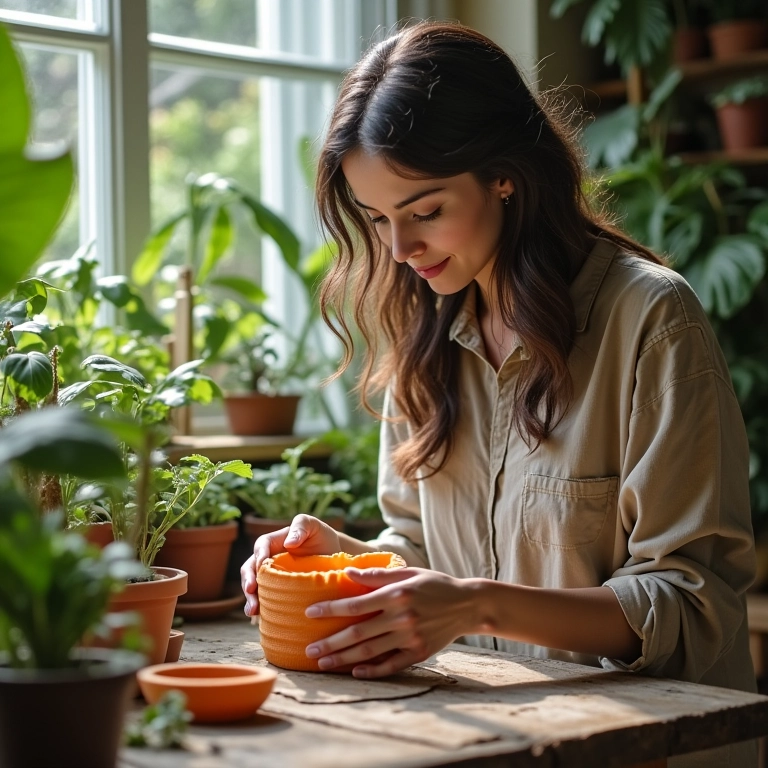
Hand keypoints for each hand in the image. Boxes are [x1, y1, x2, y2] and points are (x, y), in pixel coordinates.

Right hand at [240, 514, 340, 616]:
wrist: (333, 559)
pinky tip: (259, 619)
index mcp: (274, 542)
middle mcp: (268, 560)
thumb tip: (288, 543)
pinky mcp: (277, 592)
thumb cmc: (321, 537)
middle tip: (250, 591)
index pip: (261, 545)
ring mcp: (271, 578)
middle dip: (248, 580)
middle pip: (250, 568)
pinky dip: (260, 610)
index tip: (261, 566)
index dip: (259, 555)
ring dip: (250, 598)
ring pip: (254, 587)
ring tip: (253, 611)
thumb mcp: (313, 526)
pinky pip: (265, 600)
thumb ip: (301, 526)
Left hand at [304, 567, 478, 677]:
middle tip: (309, 649)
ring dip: (344, 659)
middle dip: (331, 642)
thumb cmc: (434, 585)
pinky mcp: (419, 653)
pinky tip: (355, 672)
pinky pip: (391, 665)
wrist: (467, 604)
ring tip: (323, 663)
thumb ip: (377, 575)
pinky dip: (372, 671)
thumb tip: (347, 572)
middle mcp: (402, 617)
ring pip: (370, 651)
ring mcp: (410, 637)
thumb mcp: (408, 573)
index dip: (331, 609)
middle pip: (358, 633)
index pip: (356, 604)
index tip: (310, 612)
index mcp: (397, 594)